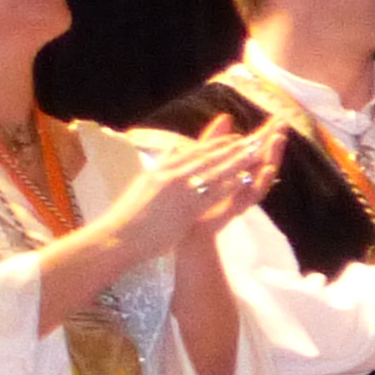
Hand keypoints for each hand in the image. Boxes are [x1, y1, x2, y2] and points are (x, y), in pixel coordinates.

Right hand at [105, 117, 283, 259]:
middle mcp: (171, 175)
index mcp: (162, 169)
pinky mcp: (185, 208)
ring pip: (213, 171)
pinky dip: (228, 184)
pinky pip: (212, 194)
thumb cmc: (129, 216)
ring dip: (236, 160)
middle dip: (233, 147)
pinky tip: (244, 178)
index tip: (235, 137)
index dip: (217, 144)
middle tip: (254, 138)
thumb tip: (172, 151)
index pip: (194, 152)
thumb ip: (161, 167)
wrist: (118, 236)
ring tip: (256, 151)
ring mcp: (179, 190)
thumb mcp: (144, 184)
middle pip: (208, 157)